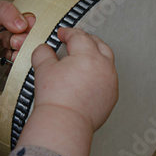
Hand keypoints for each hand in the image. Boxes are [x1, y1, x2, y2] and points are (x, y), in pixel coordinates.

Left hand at [0, 1, 34, 94]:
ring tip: (11, 55)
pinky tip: (10, 65)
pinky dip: (20, 69)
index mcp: (16, 22)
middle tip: (13, 42)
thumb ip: (3, 10)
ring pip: (31, 57)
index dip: (31, 25)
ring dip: (24, 56)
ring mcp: (16, 55)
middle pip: (35, 41)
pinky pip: (22, 71)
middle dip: (27, 41)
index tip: (21, 28)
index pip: (34, 23)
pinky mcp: (12, 71)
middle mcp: (19, 39)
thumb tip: (22, 22)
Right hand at [17, 27, 117, 155]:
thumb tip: (45, 49)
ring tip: (83, 57)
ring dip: (96, 55)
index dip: (68, 32)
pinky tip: (90, 76)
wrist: (64, 123)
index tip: (62, 34)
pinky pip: (108, 77)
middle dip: (85, 39)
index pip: (79, 36)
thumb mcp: (44, 68)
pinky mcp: (112, 95)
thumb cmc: (56, 99)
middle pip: (98, 44)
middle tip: (74, 40)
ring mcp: (110, 81)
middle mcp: (103, 66)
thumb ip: (43, 52)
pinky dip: (100, 72)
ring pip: (107, 60)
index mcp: (88, 56)